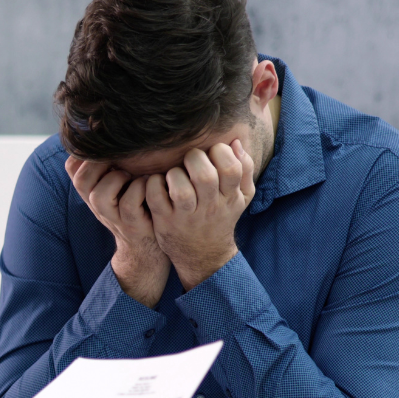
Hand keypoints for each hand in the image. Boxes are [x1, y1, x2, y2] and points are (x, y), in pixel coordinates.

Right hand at [67, 156, 170, 307]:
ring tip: (131, 175)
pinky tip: (148, 184)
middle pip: (82, 180)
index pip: (72, 167)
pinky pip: (129, 202)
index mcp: (91, 192)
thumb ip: (110, 163)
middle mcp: (97, 206)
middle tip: (119, 161)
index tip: (105, 148)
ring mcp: (114, 218)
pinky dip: (140, 187)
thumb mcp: (118, 184)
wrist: (149, 243)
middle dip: (101, 164)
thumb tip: (103, 127)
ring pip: (100, 195)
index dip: (85, 153)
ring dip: (118, 178)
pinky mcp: (133, 225)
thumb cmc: (137, 205)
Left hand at [146, 140, 254, 287]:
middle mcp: (209, 207)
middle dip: (195, 159)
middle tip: (190, 161)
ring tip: (175, 174)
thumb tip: (234, 142)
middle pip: (204, 176)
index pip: (231, 168)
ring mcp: (185, 216)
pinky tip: (158, 182)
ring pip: (180, 190)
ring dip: (175, 174)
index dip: (220, 152)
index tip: (212, 153)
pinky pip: (155, 197)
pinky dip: (153, 184)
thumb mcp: (241, 197)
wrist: (203, 255)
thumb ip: (245, 169)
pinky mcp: (164, 221)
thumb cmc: (221, 216)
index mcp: (229, 197)